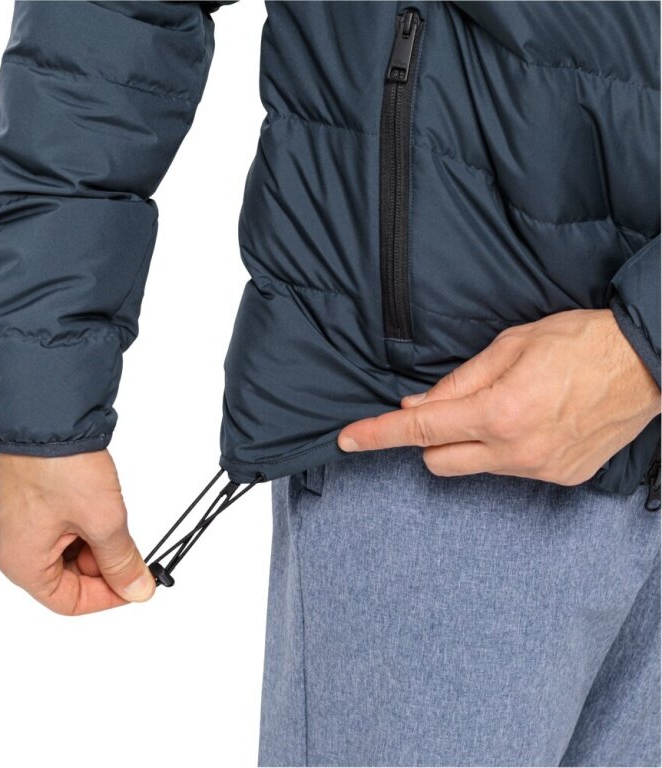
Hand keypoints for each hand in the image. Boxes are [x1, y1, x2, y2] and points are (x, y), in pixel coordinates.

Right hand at [0, 449, 154, 614]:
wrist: (42, 412)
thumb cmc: (61, 467)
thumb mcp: (103, 521)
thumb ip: (121, 561)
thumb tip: (138, 591)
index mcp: (21, 563)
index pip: (69, 602)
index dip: (108, 596)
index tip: (136, 582)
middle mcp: (10, 547)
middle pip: (65, 577)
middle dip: (102, 565)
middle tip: (132, 546)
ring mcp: (14, 522)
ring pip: (63, 550)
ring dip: (94, 541)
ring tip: (112, 514)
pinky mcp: (24, 500)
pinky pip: (56, 526)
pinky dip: (81, 523)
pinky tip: (99, 503)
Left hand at [338, 309, 660, 484]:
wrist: (648, 365)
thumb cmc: (580, 343)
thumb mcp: (509, 346)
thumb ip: (457, 382)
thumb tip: (417, 404)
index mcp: (499, 412)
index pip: (421, 429)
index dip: (379, 434)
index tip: (348, 439)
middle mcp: (516, 451)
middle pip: (437, 460)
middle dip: (430, 438)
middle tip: (451, 408)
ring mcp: (540, 470)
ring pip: (474, 467)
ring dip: (471, 443)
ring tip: (508, 407)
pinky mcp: (561, 478)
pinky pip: (510, 471)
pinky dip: (505, 450)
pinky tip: (533, 422)